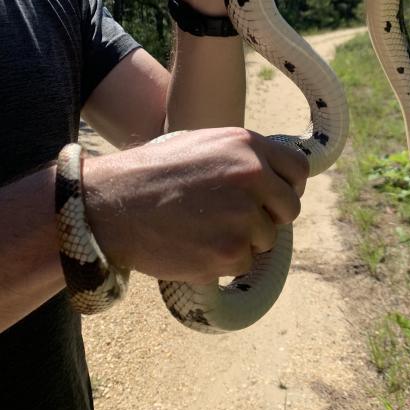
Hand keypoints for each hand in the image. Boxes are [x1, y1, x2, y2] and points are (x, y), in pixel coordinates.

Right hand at [83, 128, 308, 283]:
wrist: (111, 204)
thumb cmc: (151, 174)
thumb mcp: (202, 145)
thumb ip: (240, 158)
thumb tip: (272, 178)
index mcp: (247, 145)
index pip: (298, 169)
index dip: (288, 188)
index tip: (275, 199)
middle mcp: (253, 176)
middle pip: (290, 210)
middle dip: (269, 219)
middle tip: (236, 222)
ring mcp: (245, 214)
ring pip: (266, 240)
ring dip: (242, 241)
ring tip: (202, 230)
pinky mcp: (231, 250)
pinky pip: (245, 264)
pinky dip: (224, 262)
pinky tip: (195, 246)